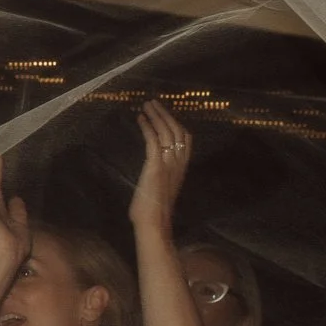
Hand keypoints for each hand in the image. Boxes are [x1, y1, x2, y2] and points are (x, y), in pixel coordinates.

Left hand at [130, 100, 192, 236]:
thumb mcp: (162, 186)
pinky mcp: (155, 167)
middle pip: (177, 131)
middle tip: (153, 102)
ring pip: (167, 133)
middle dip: (165, 114)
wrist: (153, 222)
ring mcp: (168, 165)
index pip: (186, 140)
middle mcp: (178, 163)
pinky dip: (147, 128)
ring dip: (156, 116)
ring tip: (146, 105)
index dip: (177, 123)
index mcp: (181, 168)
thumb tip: (153, 167)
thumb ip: (162, 174)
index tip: (166, 113)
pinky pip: (153, 142)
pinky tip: (140, 119)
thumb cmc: (153, 209)